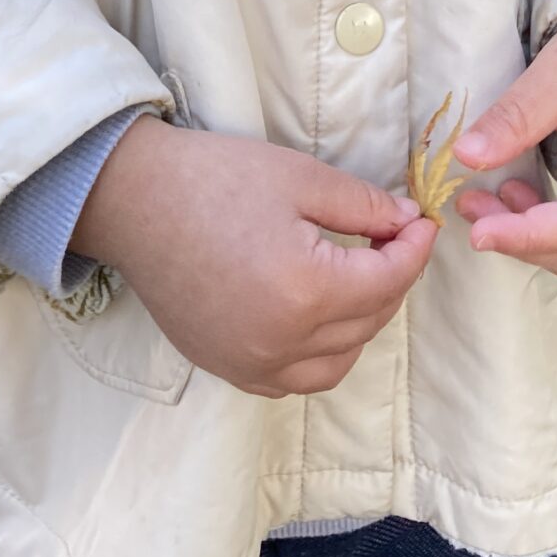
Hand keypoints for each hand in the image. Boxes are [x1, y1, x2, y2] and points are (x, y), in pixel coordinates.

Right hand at [74, 117, 436, 397]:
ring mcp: (251, 363)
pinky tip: (316, 317)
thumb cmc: (214, 179)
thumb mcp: (299, 177)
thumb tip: (404, 222)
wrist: (133, 199)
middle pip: (368, 323)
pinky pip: (291, 379)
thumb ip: (362, 206)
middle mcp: (283, 343)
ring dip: (361, 325)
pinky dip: (318, 355)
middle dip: (391, 280)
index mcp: (308, 293)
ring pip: (335, 363)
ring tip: (359, 278)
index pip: (388, 281)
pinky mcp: (225, 366)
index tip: (422, 223)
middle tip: (392, 238)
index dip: (413, 249)